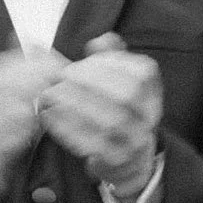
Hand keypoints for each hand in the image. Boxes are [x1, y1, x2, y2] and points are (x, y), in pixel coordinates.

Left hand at [39, 37, 163, 202]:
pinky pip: (94, 145)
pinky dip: (69, 129)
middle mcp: (149, 117)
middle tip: (64, 75)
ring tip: (51, 94)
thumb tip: (98, 42)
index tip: (84, 58)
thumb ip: (110, 56)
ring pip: (111, 122)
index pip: (141, 73)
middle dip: (93, 82)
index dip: (113, 63)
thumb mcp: (119, 78)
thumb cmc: (117, 108)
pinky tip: (50, 116)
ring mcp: (135, 141)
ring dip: (77, 105)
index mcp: (152, 92)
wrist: (129, 158)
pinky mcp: (116, 160)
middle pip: (127, 95)